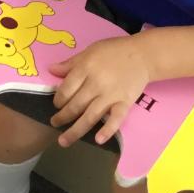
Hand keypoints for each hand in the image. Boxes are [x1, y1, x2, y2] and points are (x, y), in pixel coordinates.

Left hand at [49, 32, 150, 148]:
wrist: (143, 54)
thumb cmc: (114, 51)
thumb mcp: (90, 51)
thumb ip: (71, 63)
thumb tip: (50, 70)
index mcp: (86, 67)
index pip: (66, 88)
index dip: (58, 99)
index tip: (56, 104)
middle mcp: (97, 83)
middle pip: (75, 105)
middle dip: (62, 116)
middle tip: (55, 123)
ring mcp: (111, 94)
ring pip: (90, 116)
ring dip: (75, 130)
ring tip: (63, 141)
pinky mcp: (125, 103)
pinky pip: (116, 119)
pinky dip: (107, 130)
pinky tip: (98, 140)